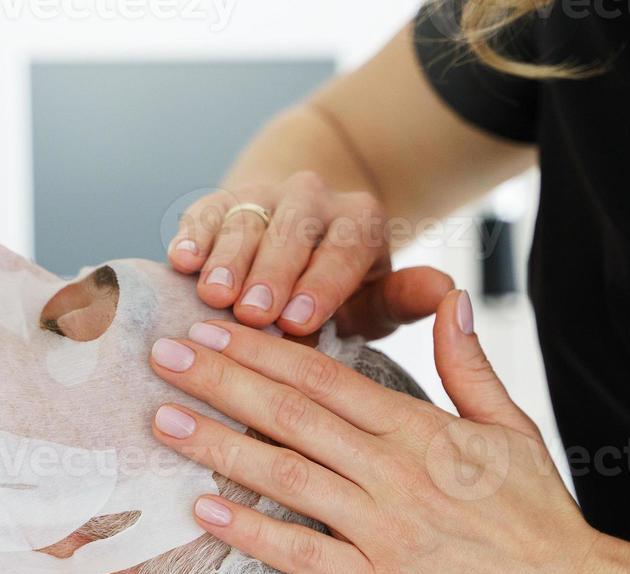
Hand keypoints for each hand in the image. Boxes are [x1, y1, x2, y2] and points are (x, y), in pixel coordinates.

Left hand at [147, 289, 606, 573]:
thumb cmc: (539, 515)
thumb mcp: (512, 428)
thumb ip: (468, 366)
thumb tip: (450, 298)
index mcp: (423, 431)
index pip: (326, 379)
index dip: (262, 351)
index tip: (212, 329)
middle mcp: (396, 473)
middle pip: (292, 416)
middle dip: (222, 381)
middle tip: (163, 357)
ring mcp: (384, 530)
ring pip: (287, 476)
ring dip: (219, 446)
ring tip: (165, 421)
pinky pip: (302, 553)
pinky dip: (252, 530)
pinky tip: (205, 509)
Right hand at [167, 172, 450, 339]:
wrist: (291, 239)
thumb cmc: (336, 288)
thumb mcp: (375, 298)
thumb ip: (405, 298)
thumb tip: (448, 290)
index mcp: (361, 221)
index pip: (346, 247)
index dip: (322, 283)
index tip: (300, 321)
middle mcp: (313, 198)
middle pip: (294, 229)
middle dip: (273, 272)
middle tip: (255, 313)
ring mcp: (263, 196)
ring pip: (247, 219)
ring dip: (229, 258)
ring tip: (213, 295)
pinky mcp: (218, 201)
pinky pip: (204, 213)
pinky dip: (193, 236)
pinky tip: (180, 262)